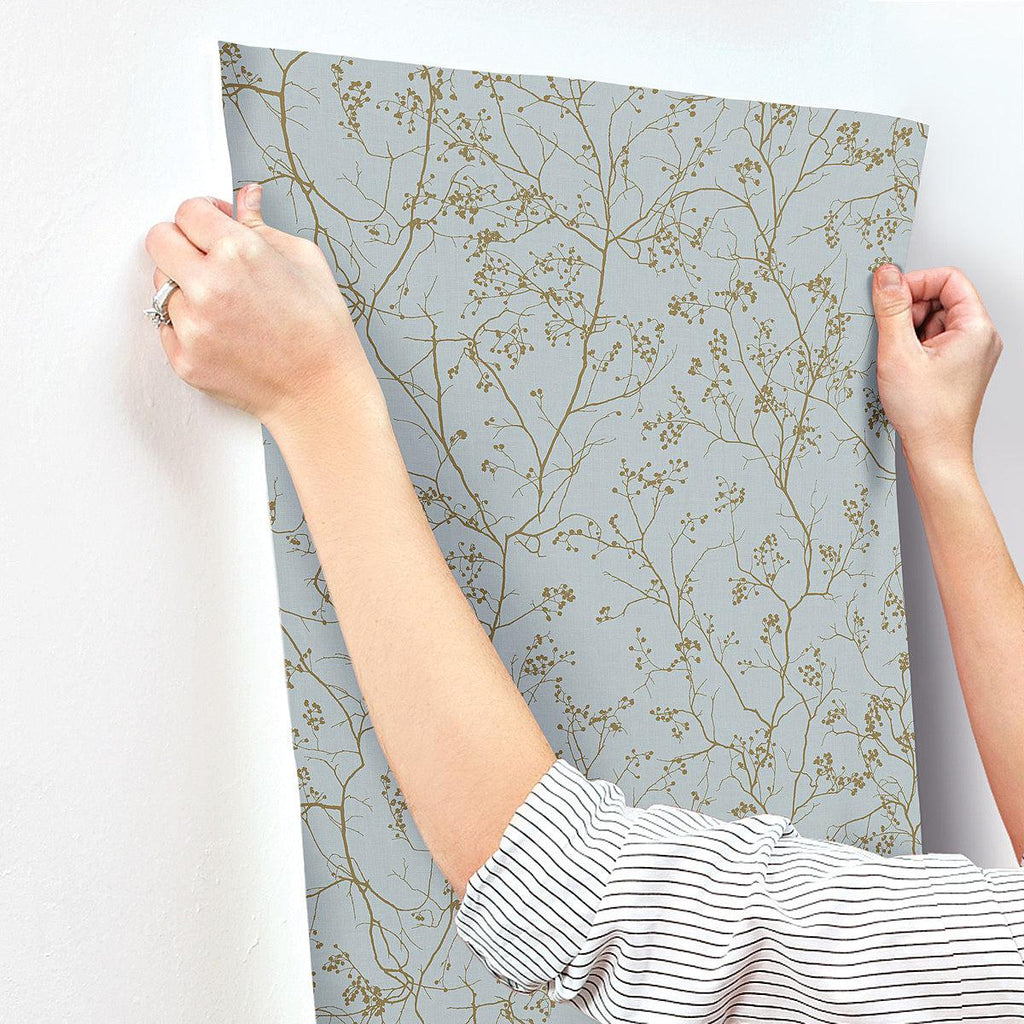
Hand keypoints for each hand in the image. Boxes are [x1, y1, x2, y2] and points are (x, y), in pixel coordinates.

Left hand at [144, 183, 381, 431]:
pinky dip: (188, 325)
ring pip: (162, 286)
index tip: (212, 227)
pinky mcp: (184, 358)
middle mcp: (208, 286)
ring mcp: (192, 325)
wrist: (321, 391)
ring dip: (185, 288)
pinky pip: (167, 327)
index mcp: (239, 252)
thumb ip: (262, 226)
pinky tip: (222, 333)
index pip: (187, 211)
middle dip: (181, 243)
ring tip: (224, 305)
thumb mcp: (305, 262)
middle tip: (207, 260)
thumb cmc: (321, 329)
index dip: (203, 216)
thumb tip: (245, 197)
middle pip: (159, 240)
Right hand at [871, 263, 1002, 471]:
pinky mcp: (958, 368)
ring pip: (935, 321)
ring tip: (898, 358)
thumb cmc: (926, 413)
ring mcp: (970, 354)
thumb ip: (892, 309)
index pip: (949, 279)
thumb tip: (886, 275)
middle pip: (942, 299)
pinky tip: (902, 367)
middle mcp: (980, 338)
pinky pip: (934, 342)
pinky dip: (913, 347)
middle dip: (910, 309)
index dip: (916, 282)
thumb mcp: (898, 353)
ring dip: (909, 331)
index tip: (890, 296)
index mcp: (976, 328)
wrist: (936, 453)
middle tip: (890, 334)